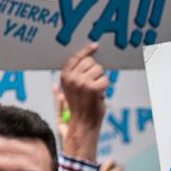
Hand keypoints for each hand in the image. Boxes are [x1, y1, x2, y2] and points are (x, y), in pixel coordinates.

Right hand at [58, 43, 107, 157]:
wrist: (83, 124)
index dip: (86, 51)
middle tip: (92, 84)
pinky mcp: (93, 88)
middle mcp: (71, 78)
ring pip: (99, 69)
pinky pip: (105, 79)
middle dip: (95, 71)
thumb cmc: (78, 108)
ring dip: (100, 80)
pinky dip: (105, 88)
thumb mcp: (68, 92)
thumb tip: (66, 75)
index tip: (95, 46)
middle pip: (90, 62)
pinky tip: (99, 95)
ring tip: (95, 92)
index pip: (76, 57)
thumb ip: (69, 79)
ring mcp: (82, 82)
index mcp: (64, 77)